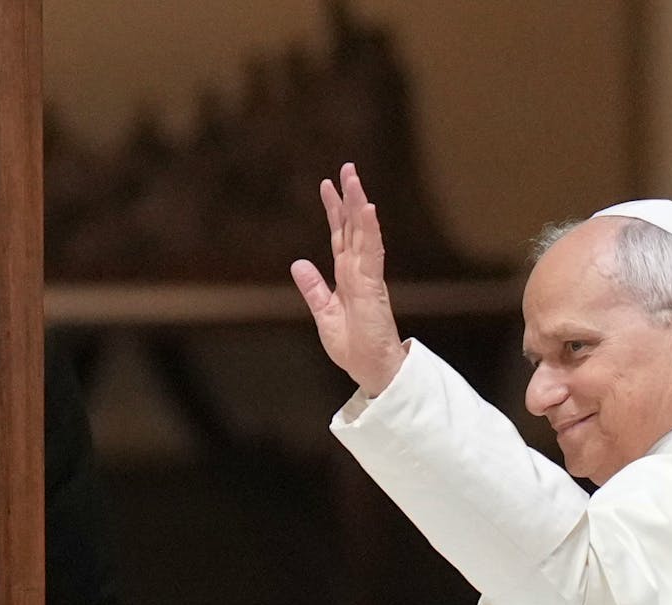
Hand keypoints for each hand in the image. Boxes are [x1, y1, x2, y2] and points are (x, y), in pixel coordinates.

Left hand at [290, 163, 406, 396]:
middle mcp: (358, 271)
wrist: (371, 370)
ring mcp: (367, 276)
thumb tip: (299, 263)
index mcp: (347, 276)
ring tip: (354, 178)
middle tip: (347, 168)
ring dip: (359, 205)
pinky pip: (371, 252)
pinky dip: (369, 230)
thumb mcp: (324, 313)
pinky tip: (368, 209)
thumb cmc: (354, 347)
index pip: (340, 236)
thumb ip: (314, 288)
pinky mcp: (372, 286)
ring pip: (363, 233)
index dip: (334, 211)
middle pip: (353, 227)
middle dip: (349, 197)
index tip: (328, 185)